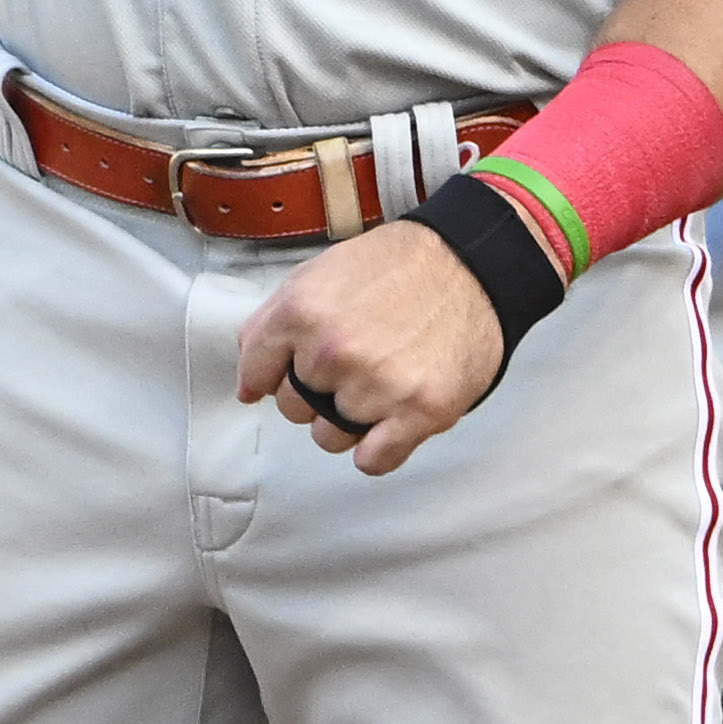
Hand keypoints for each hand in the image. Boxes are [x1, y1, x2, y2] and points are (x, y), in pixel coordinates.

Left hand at [232, 219, 507, 478]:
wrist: (473, 262)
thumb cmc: (399, 266)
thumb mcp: (319, 273)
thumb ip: (273, 322)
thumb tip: (249, 377)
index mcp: (301, 313)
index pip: (257, 373)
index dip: (272, 376)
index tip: (284, 377)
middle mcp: (333, 352)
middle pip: (296, 409)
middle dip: (317, 393)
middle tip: (356, 362)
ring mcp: (377, 385)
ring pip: (332, 437)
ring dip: (351, 420)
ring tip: (382, 381)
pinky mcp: (419, 411)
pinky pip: (373, 461)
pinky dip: (379, 448)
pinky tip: (394, 417)